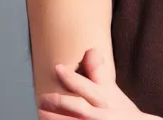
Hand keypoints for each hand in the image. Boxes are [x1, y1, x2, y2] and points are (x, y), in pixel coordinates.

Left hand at [37, 48, 162, 119]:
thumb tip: (91, 49)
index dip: (71, 76)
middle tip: (42, 97)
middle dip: (58, 101)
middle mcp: (100, 113)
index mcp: (104, 98)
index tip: (57, 67)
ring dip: (54, 118)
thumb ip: (98, 72)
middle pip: (76, 106)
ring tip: (41, 112)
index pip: (86, 85)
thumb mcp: (111, 90)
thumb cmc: (121, 110)